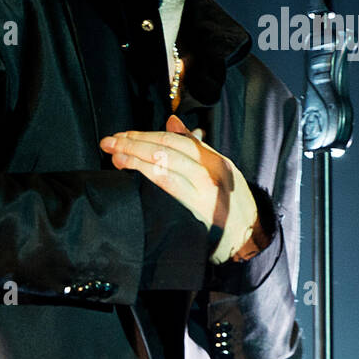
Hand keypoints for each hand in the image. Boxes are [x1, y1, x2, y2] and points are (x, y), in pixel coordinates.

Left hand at [100, 115, 259, 264]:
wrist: (249, 237)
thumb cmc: (233, 204)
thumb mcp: (221, 169)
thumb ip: (196, 146)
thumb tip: (171, 121)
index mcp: (214, 160)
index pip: (175, 140)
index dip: (146, 135)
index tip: (123, 135)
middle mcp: (210, 171)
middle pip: (167, 149)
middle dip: (134, 142)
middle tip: (109, 142)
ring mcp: (203, 189)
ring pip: (165, 164)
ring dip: (136, 157)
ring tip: (115, 154)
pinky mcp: (197, 208)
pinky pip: (168, 186)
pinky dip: (148, 174)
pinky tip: (132, 171)